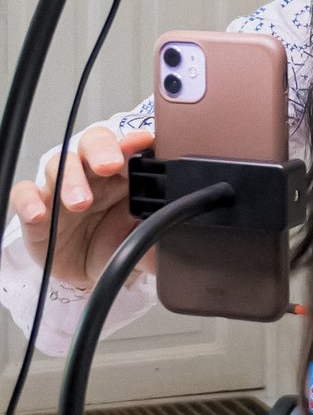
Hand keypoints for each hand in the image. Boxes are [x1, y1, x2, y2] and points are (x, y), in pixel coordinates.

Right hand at [8, 126, 154, 287]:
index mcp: (125, 175)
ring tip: (80, 202)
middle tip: (110, 165)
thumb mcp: (143, 240)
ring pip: (60, 165)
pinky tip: (40, 212)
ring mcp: (62, 188)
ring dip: (70, 179)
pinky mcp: (37, 209)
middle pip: (93, 144)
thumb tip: (184, 239)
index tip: (144, 142)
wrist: (89, 273)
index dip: (135, 142)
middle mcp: (93, 175)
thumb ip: (162, 235)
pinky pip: (25, 195)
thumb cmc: (116, 244)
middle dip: (102, 149)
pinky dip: (29, 200)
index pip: (129, 149)